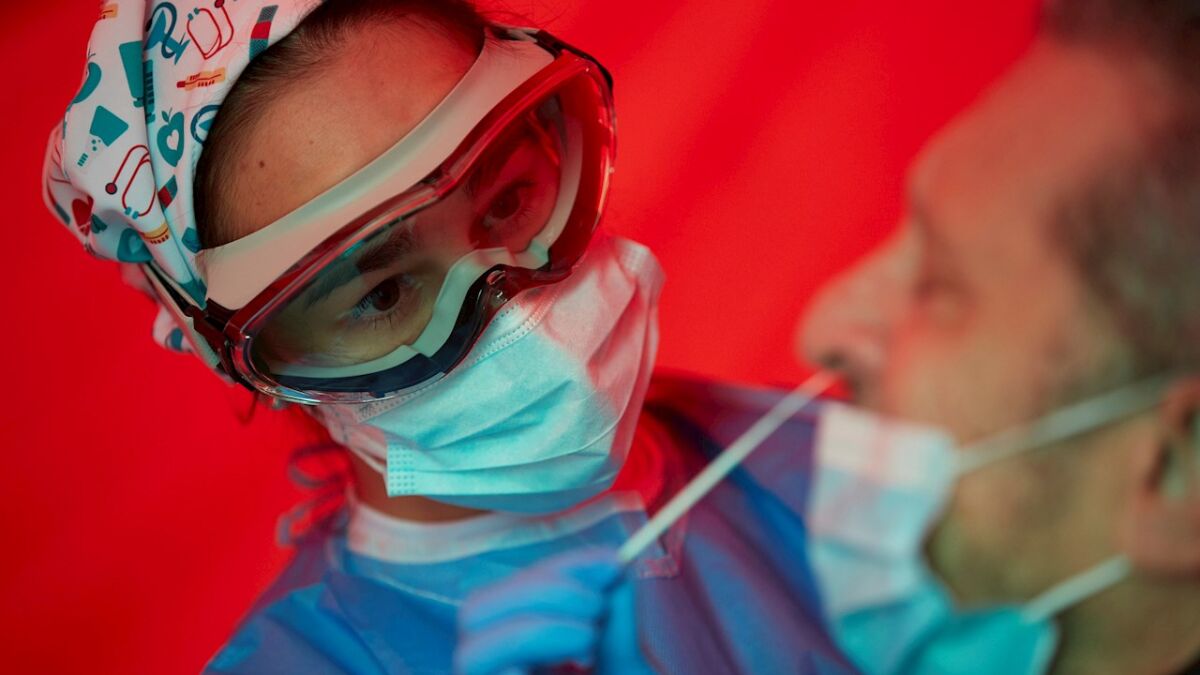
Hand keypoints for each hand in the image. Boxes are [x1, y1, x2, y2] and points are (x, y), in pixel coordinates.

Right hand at [455, 548, 651, 674]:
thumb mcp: (627, 663)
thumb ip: (614, 618)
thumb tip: (611, 561)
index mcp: (521, 654)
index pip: (514, 592)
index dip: (559, 568)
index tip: (613, 563)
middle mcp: (502, 670)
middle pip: (476, 610)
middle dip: (539, 592)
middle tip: (597, 608)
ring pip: (470, 653)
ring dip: (535, 630)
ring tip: (590, 642)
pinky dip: (516, 665)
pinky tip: (575, 670)